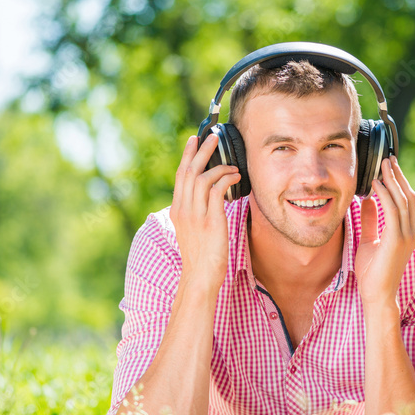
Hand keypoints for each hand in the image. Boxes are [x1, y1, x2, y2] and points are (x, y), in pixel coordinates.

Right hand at [169, 133, 241, 292]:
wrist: (200, 277)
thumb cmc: (201, 256)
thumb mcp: (193, 230)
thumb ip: (197, 212)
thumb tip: (210, 198)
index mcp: (177, 210)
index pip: (180, 176)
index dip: (187, 156)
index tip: (194, 140)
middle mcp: (183, 210)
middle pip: (189, 171)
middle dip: (201, 151)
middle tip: (212, 137)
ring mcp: (195, 215)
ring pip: (202, 178)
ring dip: (219, 166)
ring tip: (232, 163)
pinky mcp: (210, 221)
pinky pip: (217, 191)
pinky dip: (227, 180)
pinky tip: (236, 178)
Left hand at [355, 157, 414, 309]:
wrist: (376, 296)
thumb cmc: (372, 273)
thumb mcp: (369, 240)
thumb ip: (371, 220)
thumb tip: (366, 200)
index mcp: (407, 233)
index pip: (406, 201)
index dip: (399, 182)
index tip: (389, 168)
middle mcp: (411, 233)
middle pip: (408, 196)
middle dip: (398, 176)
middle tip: (388, 159)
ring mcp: (407, 237)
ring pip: (403, 201)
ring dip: (392, 181)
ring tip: (383, 166)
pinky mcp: (397, 241)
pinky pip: (392, 211)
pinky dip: (384, 195)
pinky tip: (376, 185)